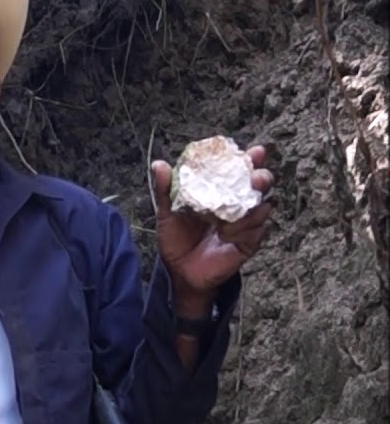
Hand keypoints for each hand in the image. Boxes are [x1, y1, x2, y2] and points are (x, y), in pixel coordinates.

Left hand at [150, 143, 275, 314]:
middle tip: (256, 177)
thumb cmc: (176, 239)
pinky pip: (256, 231)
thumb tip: (158, 164)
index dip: (251, 159)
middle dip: (262, 178)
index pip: (241, 170)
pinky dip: (244, 230)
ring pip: (264, 207)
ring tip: (235, 212)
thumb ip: (165, 189)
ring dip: (253, 206)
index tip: (254, 152)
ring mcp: (247, 224)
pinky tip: (226, 233)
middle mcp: (239, 204)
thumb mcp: (168, 213)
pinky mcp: (249, 243)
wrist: (180, 271)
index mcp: (222, 191)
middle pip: (262, 185)